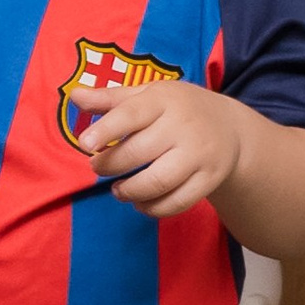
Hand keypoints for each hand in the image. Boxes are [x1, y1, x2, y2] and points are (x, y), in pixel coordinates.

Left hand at [73, 76, 245, 217]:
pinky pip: (176, 203)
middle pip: (139, 153)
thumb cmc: (177, 108)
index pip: (131, 114)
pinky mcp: (209, 179)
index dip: (106, 130)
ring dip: (129, 192)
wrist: (230, 127)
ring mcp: (199, 155)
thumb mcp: (148, 95)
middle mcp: (184, 127)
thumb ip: (111, 98)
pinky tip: (139, 202)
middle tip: (97, 167)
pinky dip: (152, 209)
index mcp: (165, 100)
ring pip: (157, 183)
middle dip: (109, 165)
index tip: (84, 144)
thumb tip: (74, 96)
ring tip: (118, 189)